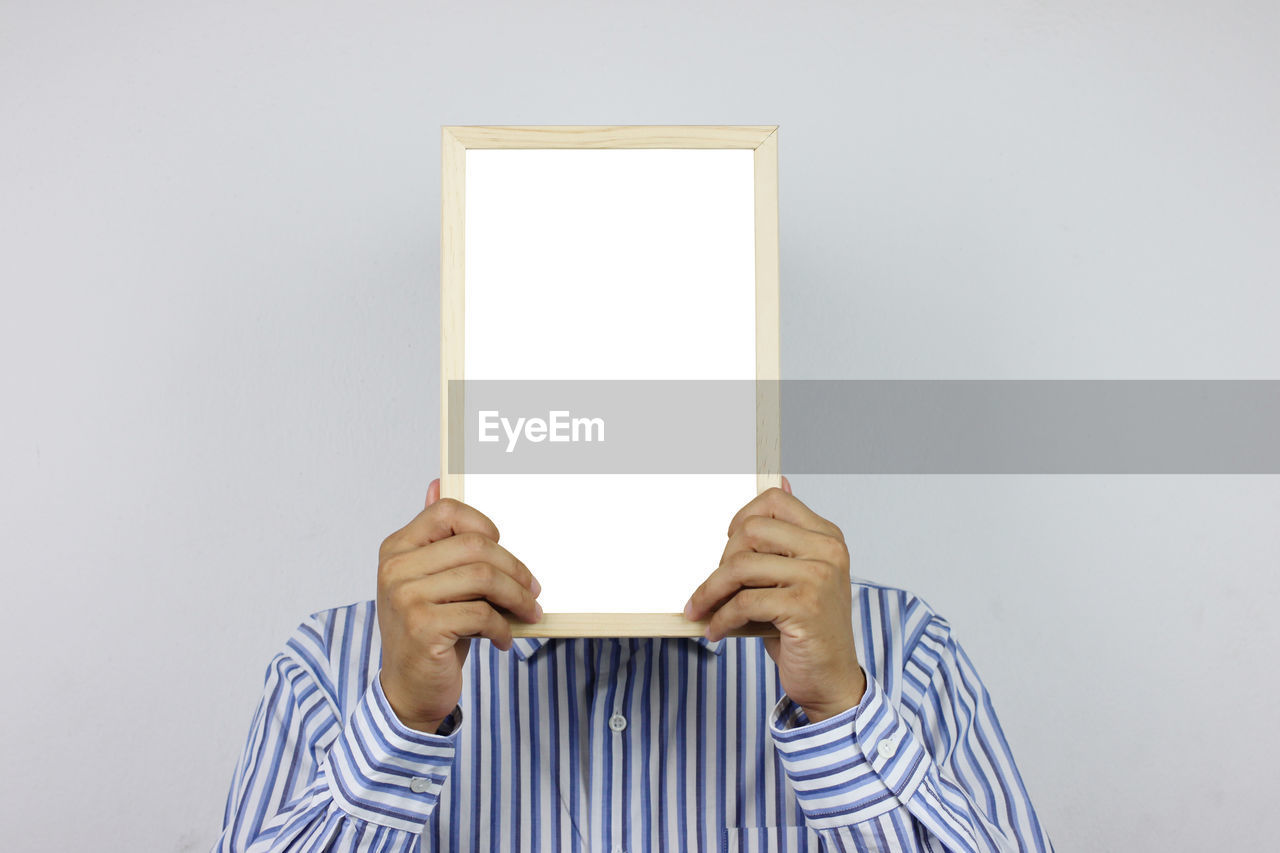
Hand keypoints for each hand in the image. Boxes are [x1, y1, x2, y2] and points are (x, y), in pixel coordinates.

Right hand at [376, 478, 542, 732]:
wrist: (408, 688)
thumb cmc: (428, 630)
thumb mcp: (431, 581)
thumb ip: (436, 539)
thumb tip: (437, 483)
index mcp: (396, 548)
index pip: (447, 512)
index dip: (484, 525)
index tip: (503, 549)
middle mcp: (395, 568)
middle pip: (475, 546)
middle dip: (514, 568)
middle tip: (533, 589)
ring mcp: (406, 597)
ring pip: (483, 578)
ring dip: (516, 598)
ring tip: (528, 612)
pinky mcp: (422, 627)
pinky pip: (481, 614)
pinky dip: (501, 627)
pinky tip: (502, 639)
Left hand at [684, 477, 865, 722]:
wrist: (830, 679)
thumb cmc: (805, 628)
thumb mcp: (795, 577)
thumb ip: (784, 537)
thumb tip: (779, 480)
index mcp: (827, 537)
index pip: (774, 501)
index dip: (741, 519)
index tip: (728, 546)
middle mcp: (828, 551)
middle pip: (751, 530)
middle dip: (722, 561)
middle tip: (714, 588)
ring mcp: (819, 577)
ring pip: (741, 566)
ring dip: (711, 592)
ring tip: (703, 610)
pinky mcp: (805, 607)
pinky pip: (743, 602)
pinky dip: (721, 618)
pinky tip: (716, 631)